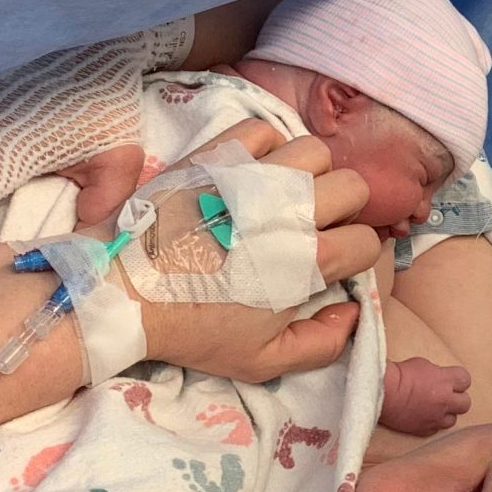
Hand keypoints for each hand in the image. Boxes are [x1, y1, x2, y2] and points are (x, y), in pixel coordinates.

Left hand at [132, 131, 382, 383]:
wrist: (124, 293)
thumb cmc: (193, 329)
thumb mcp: (262, 361)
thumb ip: (322, 343)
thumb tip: (351, 310)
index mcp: (305, 261)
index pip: (366, 241)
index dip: (354, 255)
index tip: (330, 264)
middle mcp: (288, 209)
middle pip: (353, 187)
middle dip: (344, 208)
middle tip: (313, 226)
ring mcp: (252, 176)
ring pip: (315, 150)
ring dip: (309, 172)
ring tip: (285, 195)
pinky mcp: (217, 155)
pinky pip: (263, 130)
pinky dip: (266, 146)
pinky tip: (252, 174)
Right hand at [379, 357, 472, 436]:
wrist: (382, 393)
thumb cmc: (398, 375)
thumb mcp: (422, 365)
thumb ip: (437, 374)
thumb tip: (440, 379)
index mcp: (446, 380)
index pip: (466, 380)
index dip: (458, 380)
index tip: (451, 381)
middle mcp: (445, 400)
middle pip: (465, 403)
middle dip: (457, 399)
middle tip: (446, 396)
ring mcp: (436, 417)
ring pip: (453, 420)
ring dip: (446, 414)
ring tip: (434, 409)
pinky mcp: (424, 429)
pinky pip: (436, 429)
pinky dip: (432, 423)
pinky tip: (423, 417)